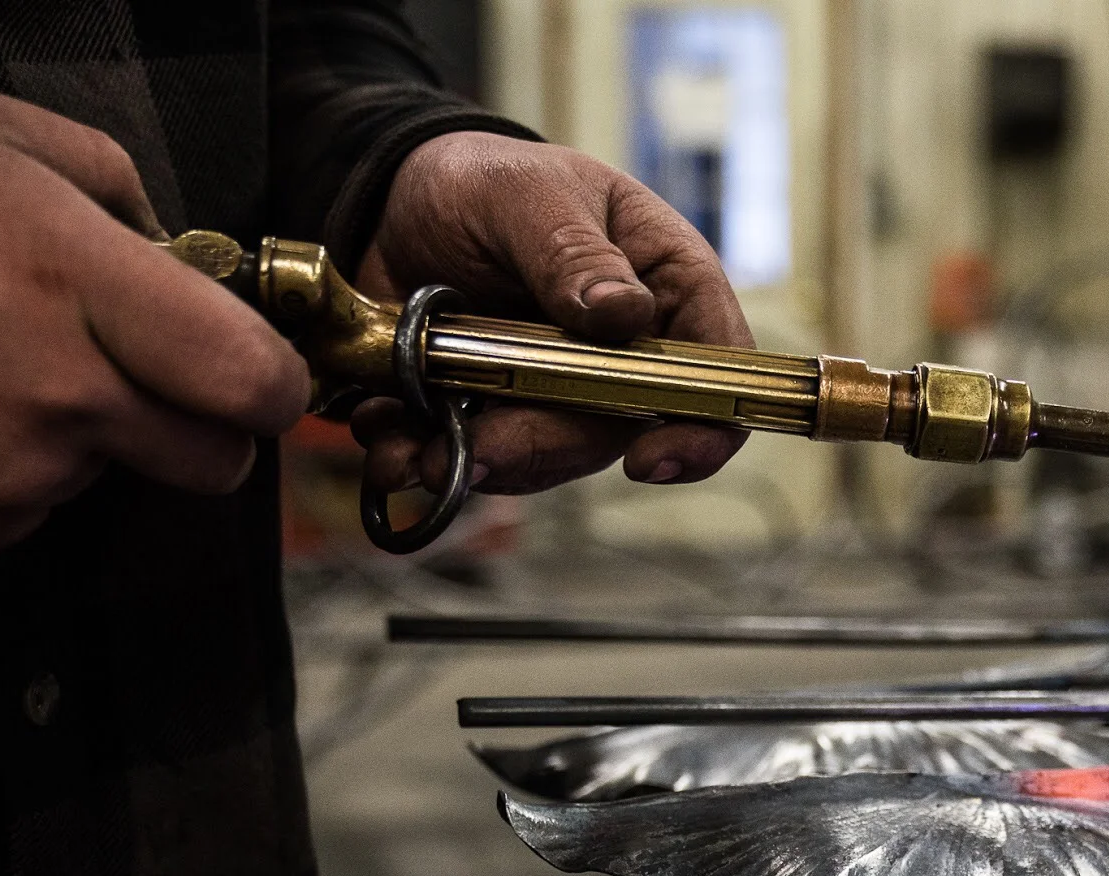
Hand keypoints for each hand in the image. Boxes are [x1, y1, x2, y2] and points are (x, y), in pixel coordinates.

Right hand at [0, 70, 308, 564]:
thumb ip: (104, 177)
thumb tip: (178, 248)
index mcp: (75, 282)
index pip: (256, 382)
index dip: (271, 379)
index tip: (253, 362)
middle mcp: (57, 392)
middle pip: (215, 459)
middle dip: (200, 423)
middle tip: (142, 372)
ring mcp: (7, 471)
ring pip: (117, 479)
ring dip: (87, 437)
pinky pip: (30, 509)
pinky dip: (7, 469)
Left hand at [353, 132, 754, 494]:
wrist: (391, 202)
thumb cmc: (481, 179)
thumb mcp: (524, 193)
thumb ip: (570, 252)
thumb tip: (623, 316)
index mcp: (665, 285)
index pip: (718, 371)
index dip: (701, 428)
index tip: (648, 460)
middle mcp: (630, 352)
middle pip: (623, 431)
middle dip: (546, 448)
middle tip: (480, 450)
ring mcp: (567, 392)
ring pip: (553, 457)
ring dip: (486, 463)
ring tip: (413, 451)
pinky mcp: (505, 415)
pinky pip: (485, 459)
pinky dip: (433, 459)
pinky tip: (390, 442)